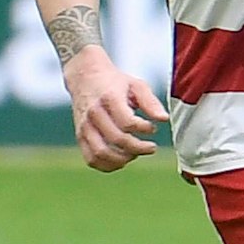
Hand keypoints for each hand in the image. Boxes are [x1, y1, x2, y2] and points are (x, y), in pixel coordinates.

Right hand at [64, 47, 166, 171]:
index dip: (144, 129)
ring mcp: (84, 126)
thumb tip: (164, 119)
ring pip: (101, 153)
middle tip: (151, 147)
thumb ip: (150, 102)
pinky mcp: (80, 136)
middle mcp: (94, 114)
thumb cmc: (115, 83)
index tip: (152, 128)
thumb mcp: (136, 85)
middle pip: (117, 140)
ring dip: (122, 159)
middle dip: (138, 148)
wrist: (84, 77)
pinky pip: (91, 159)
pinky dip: (107, 165)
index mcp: (109, 99)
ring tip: (135, 154)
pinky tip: (121, 160)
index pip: (127, 122)